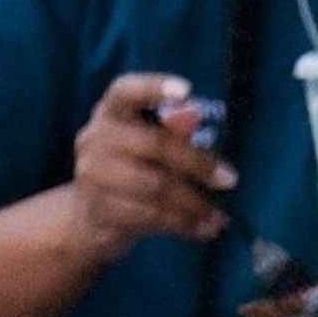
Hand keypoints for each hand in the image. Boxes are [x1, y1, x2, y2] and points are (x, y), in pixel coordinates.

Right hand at [65, 73, 237, 264]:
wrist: (87, 219)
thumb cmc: (130, 170)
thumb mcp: (146, 143)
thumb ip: (171, 129)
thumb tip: (194, 114)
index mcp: (111, 112)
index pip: (125, 91)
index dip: (154, 87)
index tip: (187, 90)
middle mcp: (95, 138)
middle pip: (153, 144)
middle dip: (197, 162)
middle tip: (230, 179)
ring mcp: (92, 175)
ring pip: (154, 186)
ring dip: (193, 203)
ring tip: (219, 216)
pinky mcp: (99, 209)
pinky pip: (149, 216)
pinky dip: (182, 224)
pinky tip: (204, 229)